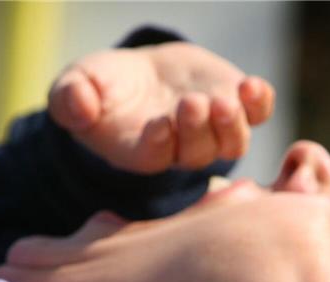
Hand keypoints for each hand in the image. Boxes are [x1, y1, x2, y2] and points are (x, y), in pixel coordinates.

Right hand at [48, 42, 275, 173]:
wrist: (141, 77)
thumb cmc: (102, 89)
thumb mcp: (75, 87)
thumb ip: (71, 99)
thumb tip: (78, 107)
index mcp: (142, 152)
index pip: (155, 158)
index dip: (159, 144)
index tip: (158, 124)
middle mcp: (182, 150)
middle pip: (197, 152)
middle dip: (196, 130)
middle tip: (190, 104)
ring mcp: (213, 131)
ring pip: (230, 141)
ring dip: (231, 123)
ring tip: (225, 101)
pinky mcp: (236, 107)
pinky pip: (256, 114)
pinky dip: (258, 103)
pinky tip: (251, 86)